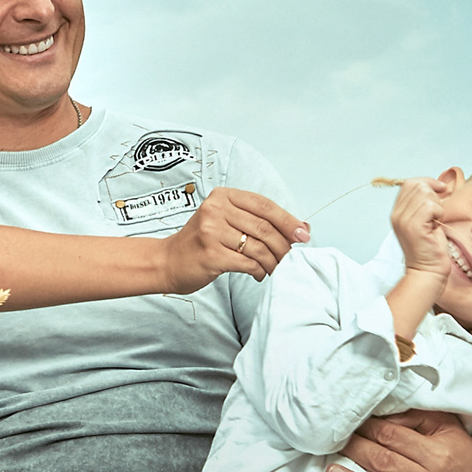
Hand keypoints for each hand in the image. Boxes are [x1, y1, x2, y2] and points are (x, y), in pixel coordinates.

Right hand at [162, 188, 309, 291]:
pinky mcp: (211, 254)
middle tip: (293, 257)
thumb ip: (255, 221)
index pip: (264, 205)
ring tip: (276, 269)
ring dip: (273, 261)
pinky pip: (248, 263)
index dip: (288, 220)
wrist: (168, 261)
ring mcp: (211, 232)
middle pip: (264, 227)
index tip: (303, 234)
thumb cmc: (201, 243)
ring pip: (258, 247)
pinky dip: (260, 271)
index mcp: (222, 196)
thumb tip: (298, 228)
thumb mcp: (223, 221)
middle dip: (284, 245)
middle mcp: (215, 210)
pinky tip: (260, 274)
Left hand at [326, 408, 471, 471]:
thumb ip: (418, 417)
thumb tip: (383, 414)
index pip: (393, 435)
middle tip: (337, 440)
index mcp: (439, 453)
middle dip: (356, 448)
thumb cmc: (465, 460)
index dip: (368, 427)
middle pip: (383, 460)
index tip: (353, 421)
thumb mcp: (450, 429)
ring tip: (331, 469)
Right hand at [391, 172, 450, 280]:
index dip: (428, 183)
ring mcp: (403, 220)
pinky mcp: (413, 226)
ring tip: (436, 221)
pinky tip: (436, 225)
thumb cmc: (431, 247)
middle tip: (437, 213)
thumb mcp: (426, 220)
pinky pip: (430, 205)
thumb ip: (426, 203)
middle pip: (418, 185)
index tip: (441, 192)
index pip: (410, 183)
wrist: (428, 270)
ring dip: (437, 205)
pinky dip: (439, 212)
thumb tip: (441, 186)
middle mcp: (396, 214)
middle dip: (434, 194)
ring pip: (425, 193)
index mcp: (397, 211)